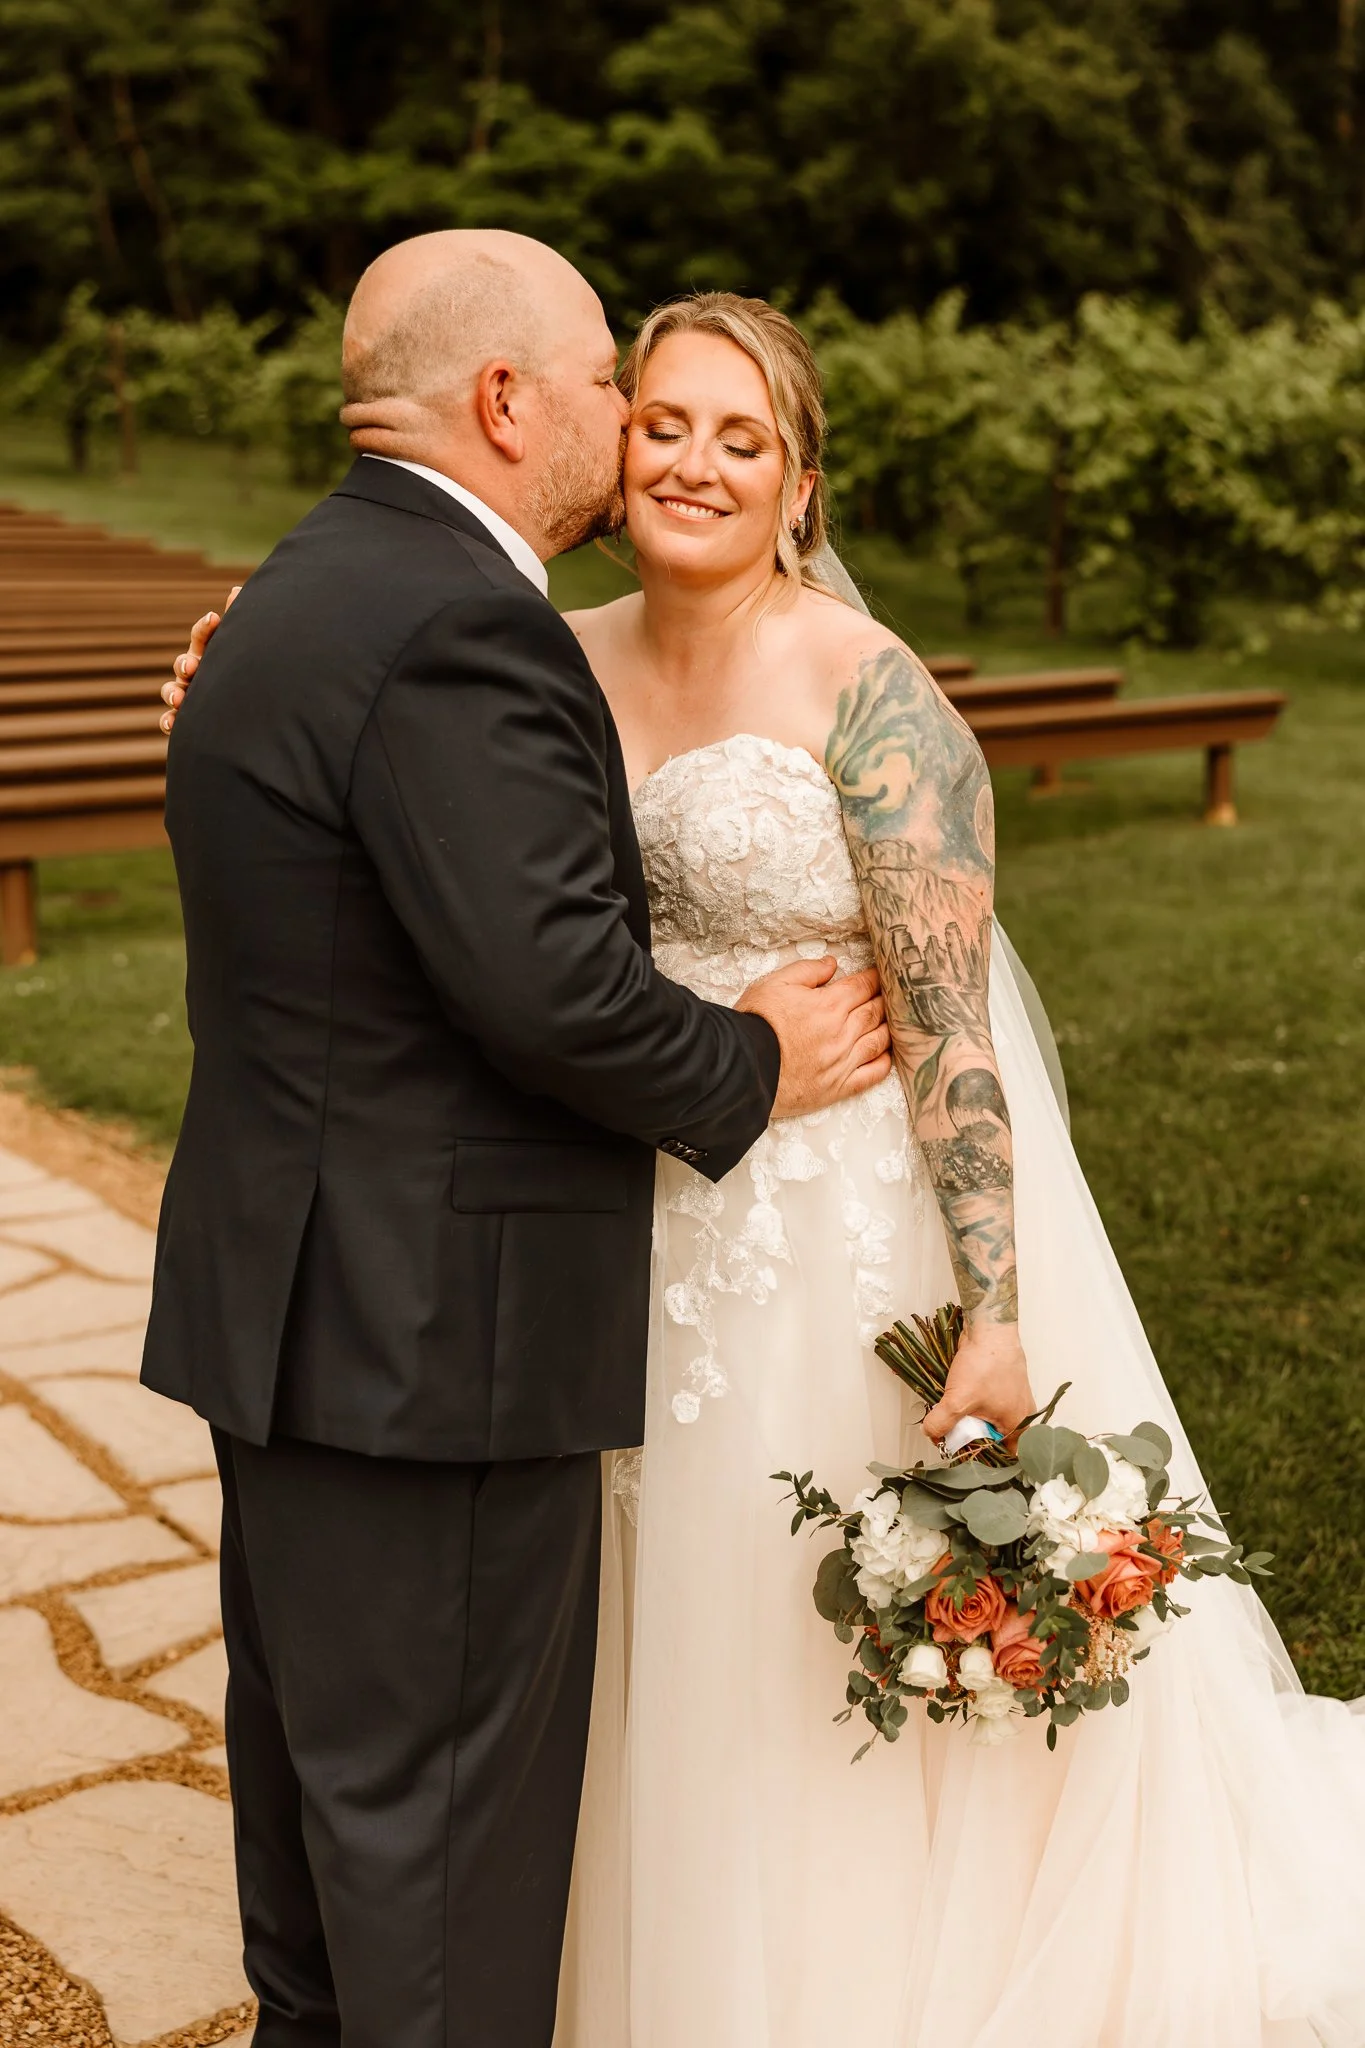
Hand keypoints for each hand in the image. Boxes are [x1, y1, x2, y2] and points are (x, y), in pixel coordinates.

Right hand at [158, 587, 239, 733]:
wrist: (250, 711)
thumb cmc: (245, 669)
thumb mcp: (242, 646)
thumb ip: (240, 618)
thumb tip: (236, 589)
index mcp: (210, 652)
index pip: (203, 636)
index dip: (206, 627)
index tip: (214, 618)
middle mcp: (197, 672)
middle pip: (183, 664)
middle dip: (185, 664)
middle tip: (192, 666)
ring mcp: (190, 694)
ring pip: (173, 690)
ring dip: (172, 692)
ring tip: (179, 699)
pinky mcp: (189, 718)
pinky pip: (172, 719)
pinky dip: (169, 721)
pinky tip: (172, 724)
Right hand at [737, 956, 890, 1117]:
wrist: (742, 1069)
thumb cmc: (755, 1024)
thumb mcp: (774, 984)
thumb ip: (807, 971)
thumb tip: (832, 964)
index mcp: (829, 1005)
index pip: (862, 986)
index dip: (875, 978)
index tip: (883, 974)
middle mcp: (842, 1033)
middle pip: (875, 1012)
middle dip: (886, 1000)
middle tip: (895, 995)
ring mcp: (842, 1061)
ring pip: (879, 1041)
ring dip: (890, 1028)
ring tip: (896, 1021)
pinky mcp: (838, 1087)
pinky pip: (871, 1075)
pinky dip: (884, 1063)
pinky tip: (888, 1055)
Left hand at [920, 1322, 1033, 1448]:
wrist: (989, 1328)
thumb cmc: (985, 1365)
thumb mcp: (958, 1401)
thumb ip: (941, 1423)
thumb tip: (931, 1434)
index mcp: (1017, 1426)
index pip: (1001, 1456)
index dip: (979, 1457)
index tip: (959, 1452)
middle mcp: (1019, 1415)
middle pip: (991, 1438)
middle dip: (970, 1435)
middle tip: (952, 1430)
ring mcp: (1011, 1399)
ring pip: (986, 1419)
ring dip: (969, 1417)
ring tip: (954, 1410)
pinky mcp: (1001, 1385)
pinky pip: (985, 1403)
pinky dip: (971, 1402)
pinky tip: (958, 1395)